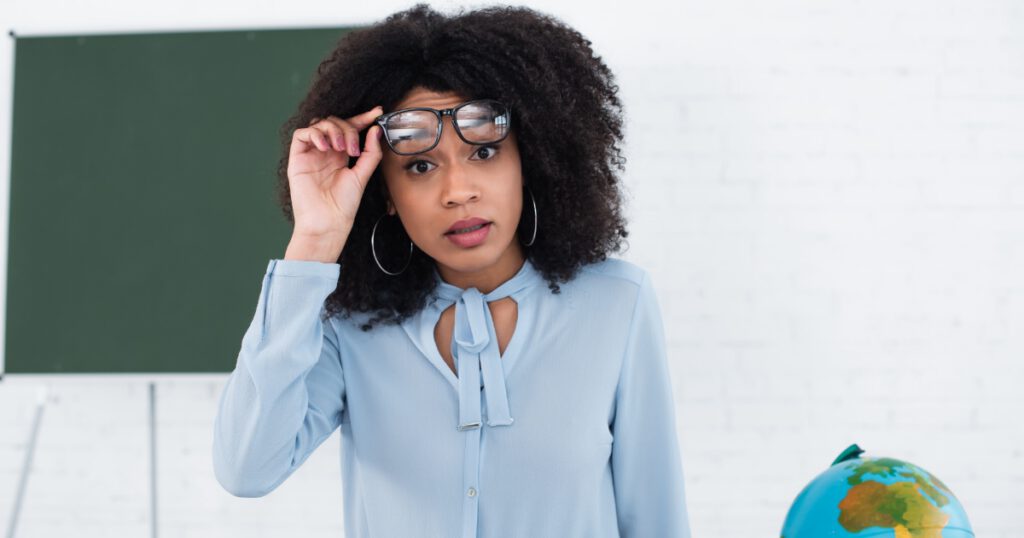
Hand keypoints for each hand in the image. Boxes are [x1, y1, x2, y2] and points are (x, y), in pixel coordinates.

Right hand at [286, 106, 384, 241]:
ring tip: (341, 148)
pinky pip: (301, 134)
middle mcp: (325, 152)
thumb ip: (370, 152)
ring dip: (333, 130)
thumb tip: (375, 130)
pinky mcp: (297, 158)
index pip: (350, 128)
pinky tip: (325, 146)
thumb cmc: (343, 205)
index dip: (362, 118)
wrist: (328, 222)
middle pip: (334, 123)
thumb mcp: (362, 175)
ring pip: (318, 124)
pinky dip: (314, 134)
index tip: (376, 112)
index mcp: (341, 155)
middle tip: (353, 148)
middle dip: (348, 128)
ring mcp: (311, 154)